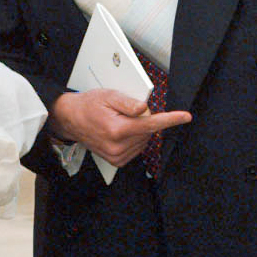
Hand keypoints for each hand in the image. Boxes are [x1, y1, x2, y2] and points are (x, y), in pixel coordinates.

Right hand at [50, 88, 190, 166]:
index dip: (170, 119)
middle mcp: (118, 146)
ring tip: (118, 121)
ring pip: (144, 140)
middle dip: (143, 119)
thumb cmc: (88, 105)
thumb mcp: (107, 95)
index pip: (150, 124)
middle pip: (148, 131)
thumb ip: (128, 102)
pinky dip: (134, 139)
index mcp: (117, 129)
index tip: (185, 117)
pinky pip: (137, 148)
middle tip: (125, 111)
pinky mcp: (117, 161)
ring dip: (138, 130)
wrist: (71, 120)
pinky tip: (120, 132)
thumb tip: (145, 109)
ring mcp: (117, 156)